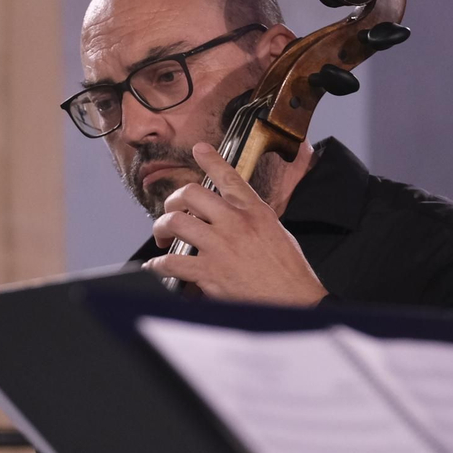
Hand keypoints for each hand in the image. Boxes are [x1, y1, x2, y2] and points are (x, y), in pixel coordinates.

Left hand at [142, 142, 326, 305]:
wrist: (294, 302)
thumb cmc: (289, 272)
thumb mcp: (277, 232)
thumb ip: (251, 219)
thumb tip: (232, 215)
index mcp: (255, 211)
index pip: (229, 176)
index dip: (211, 159)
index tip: (200, 150)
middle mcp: (235, 223)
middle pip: (191, 194)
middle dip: (173, 201)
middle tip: (170, 212)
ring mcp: (220, 246)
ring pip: (176, 222)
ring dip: (162, 228)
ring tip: (162, 237)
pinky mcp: (210, 271)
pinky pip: (172, 262)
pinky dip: (158, 264)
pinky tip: (157, 266)